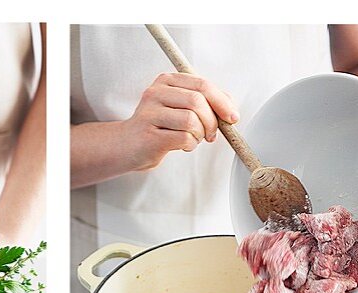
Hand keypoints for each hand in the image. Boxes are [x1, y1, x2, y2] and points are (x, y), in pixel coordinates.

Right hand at [120, 72, 238, 172]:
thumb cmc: (156, 128)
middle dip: (212, 121)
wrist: (125, 147)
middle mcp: (157, 92)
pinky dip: (190, 145)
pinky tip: (183, 146)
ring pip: (192, 120)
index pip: (202, 84)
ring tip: (192, 140)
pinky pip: (184, 138)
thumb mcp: (178, 108)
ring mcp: (151, 113)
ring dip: (199, 135)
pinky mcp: (150, 134)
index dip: (222, 101)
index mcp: (167, 81)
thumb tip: (229, 107)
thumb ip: (201, 103)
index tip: (232, 116)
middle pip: (198, 101)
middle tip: (211, 135)